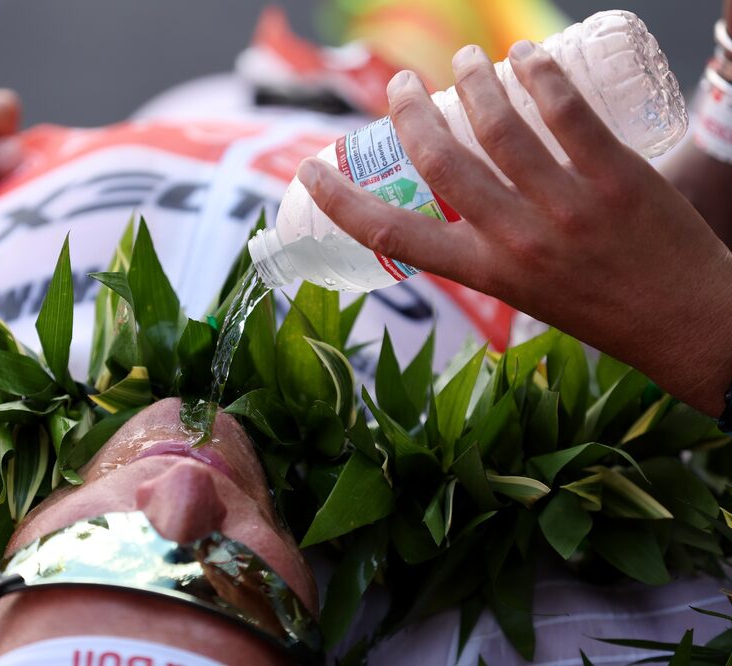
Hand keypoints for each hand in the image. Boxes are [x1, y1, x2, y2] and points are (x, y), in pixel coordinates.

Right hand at [298, 41, 731, 416]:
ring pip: (500, 129)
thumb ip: (492, 250)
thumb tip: (461, 205)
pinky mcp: (616, 178)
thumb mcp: (525, 293)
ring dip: (472, 83)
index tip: (310, 169)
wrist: (689, 325)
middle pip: (440, 162)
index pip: (390, 234)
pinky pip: (567, 114)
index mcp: (484, 274)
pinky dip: (539, 77)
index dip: (339, 200)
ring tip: (465, 60)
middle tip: (401, 86)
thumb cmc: (604, 309)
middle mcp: (516, 241)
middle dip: (407, 115)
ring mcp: (568, 208)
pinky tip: (527, 58)